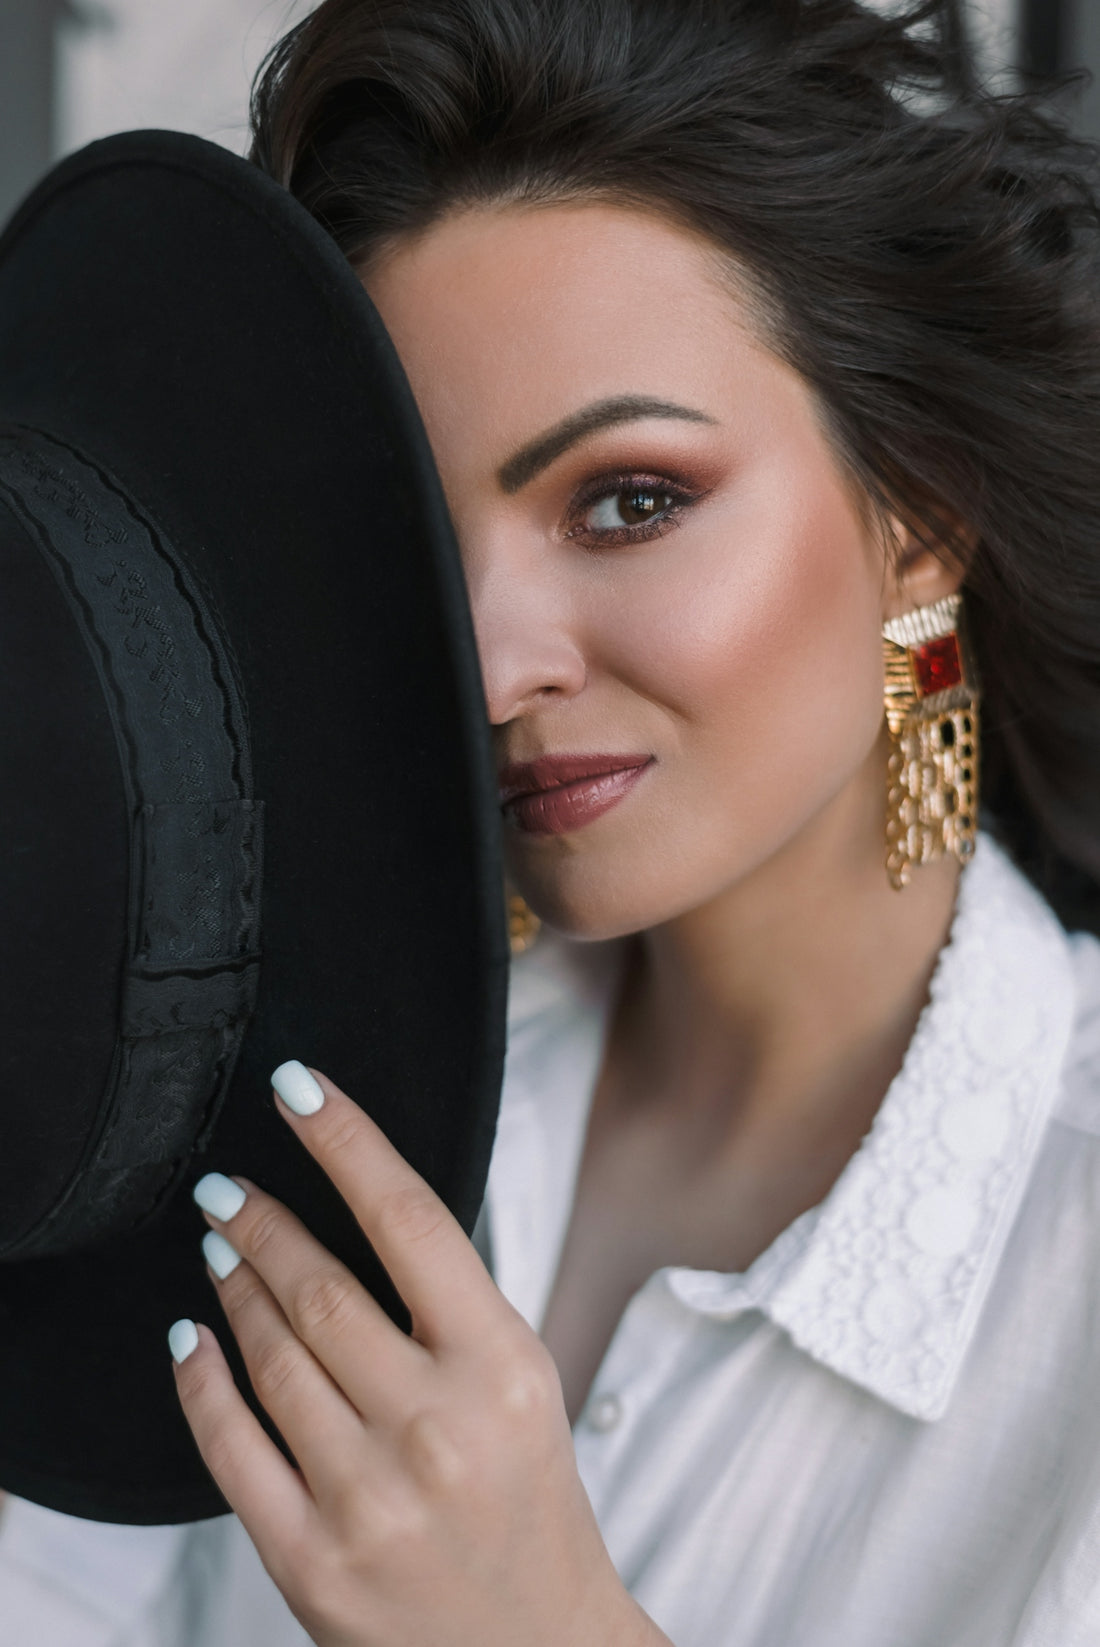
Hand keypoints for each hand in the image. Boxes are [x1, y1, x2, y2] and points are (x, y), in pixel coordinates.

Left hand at [171, 1063, 671, 1646]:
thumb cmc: (529, 1503)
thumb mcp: (525, 1383)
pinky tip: (191, 1338)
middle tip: (224, 1185)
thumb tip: (359, 1209)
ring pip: (271, 1356)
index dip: (345, 1142)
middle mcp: (437, 1425)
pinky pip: (231, 1449)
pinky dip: (200, 1382)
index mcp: (502, 1365)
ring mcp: (368, 1497)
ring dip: (233, 1286)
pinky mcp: (312, 1561)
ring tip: (217, 1245)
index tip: (298, 1088)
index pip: (410, 1219)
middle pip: (320, 1287)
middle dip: (260, 1220)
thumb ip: (451, 1305)